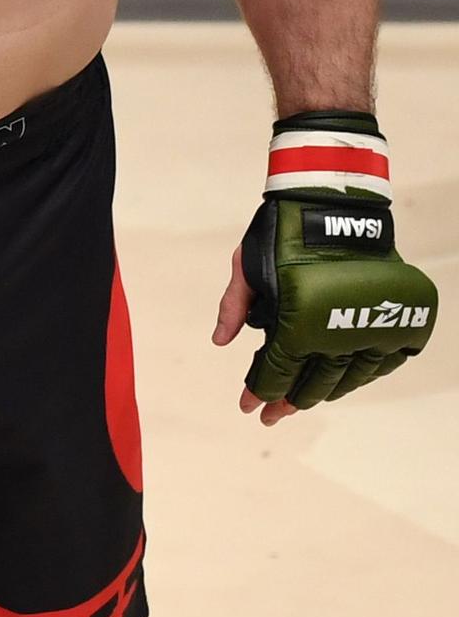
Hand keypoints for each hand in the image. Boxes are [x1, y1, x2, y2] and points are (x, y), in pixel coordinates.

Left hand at [215, 115, 436, 423]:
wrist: (334, 202)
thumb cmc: (283, 231)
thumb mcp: (248, 265)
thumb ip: (235, 306)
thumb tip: (220, 341)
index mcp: (298, 325)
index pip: (274, 374)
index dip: (258, 393)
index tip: (247, 407)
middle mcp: (336, 336)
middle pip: (311, 386)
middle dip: (287, 403)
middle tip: (273, 415)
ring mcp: (371, 330)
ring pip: (347, 380)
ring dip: (324, 393)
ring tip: (304, 399)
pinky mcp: (396, 321)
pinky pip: (381, 364)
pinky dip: (362, 375)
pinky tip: (345, 380)